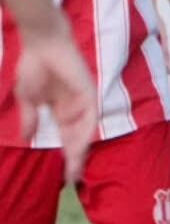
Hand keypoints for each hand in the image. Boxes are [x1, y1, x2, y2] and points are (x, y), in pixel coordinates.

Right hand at [14, 21, 96, 183]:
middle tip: (73, 178)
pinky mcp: (88, 91)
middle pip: (78, 138)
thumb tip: (26, 137)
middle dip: (75, 158)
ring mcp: (84, 100)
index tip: (65, 175)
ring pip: (85, 131)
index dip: (67, 155)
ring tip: (74, 168)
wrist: (41, 44)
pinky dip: (84, 130)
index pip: (68, 138)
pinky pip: (89, 116)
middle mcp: (76, 108)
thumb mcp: (28, 99)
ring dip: (80, 149)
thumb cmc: (34, 67)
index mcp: (63, 110)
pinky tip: (78, 145)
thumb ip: (30, 118)